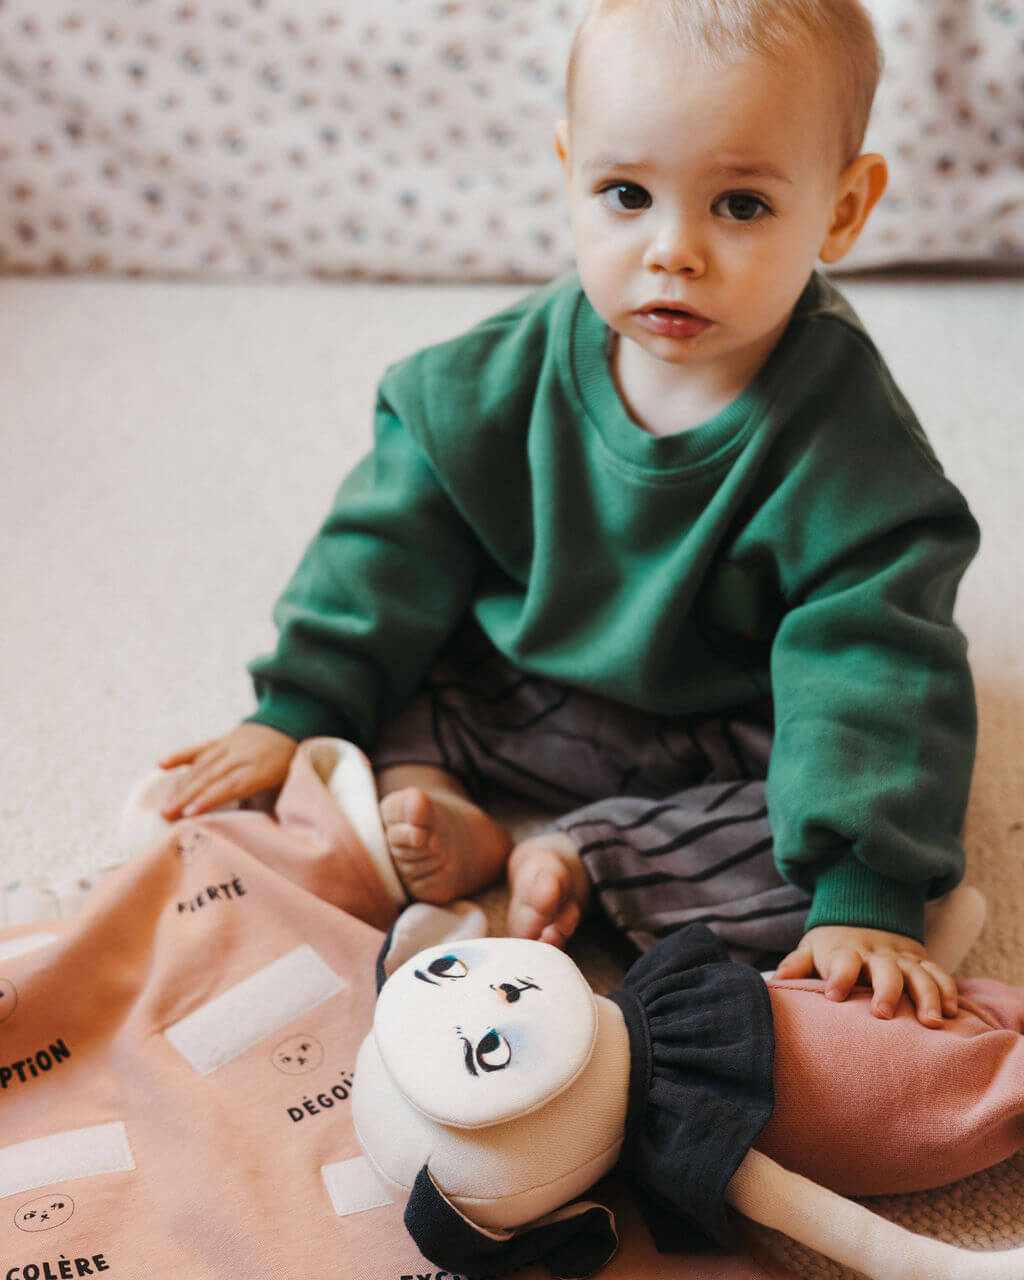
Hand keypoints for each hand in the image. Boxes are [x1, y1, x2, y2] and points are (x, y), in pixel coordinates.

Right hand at [157, 723, 297, 818]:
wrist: (291, 724)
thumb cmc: (289, 765)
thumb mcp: (289, 784)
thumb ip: (274, 804)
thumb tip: (265, 833)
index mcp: (261, 768)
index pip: (231, 784)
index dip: (210, 799)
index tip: (190, 814)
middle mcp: (243, 755)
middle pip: (211, 776)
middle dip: (187, 795)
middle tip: (166, 814)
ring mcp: (230, 744)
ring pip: (202, 764)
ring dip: (182, 784)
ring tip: (165, 805)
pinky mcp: (222, 739)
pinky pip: (199, 747)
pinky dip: (180, 755)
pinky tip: (161, 765)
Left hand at [774, 925, 957, 1027]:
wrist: (862, 912)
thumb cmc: (832, 944)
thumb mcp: (811, 948)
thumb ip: (796, 964)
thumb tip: (773, 980)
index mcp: (845, 951)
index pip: (842, 961)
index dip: (838, 976)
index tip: (832, 996)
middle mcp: (876, 953)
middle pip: (884, 969)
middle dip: (886, 989)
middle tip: (883, 1014)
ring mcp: (901, 956)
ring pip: (918, 973)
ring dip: (927, 996)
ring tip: (932, 1023)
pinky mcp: (920, 960)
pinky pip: (938, 973)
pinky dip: (948, 989)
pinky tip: (954, 1012)